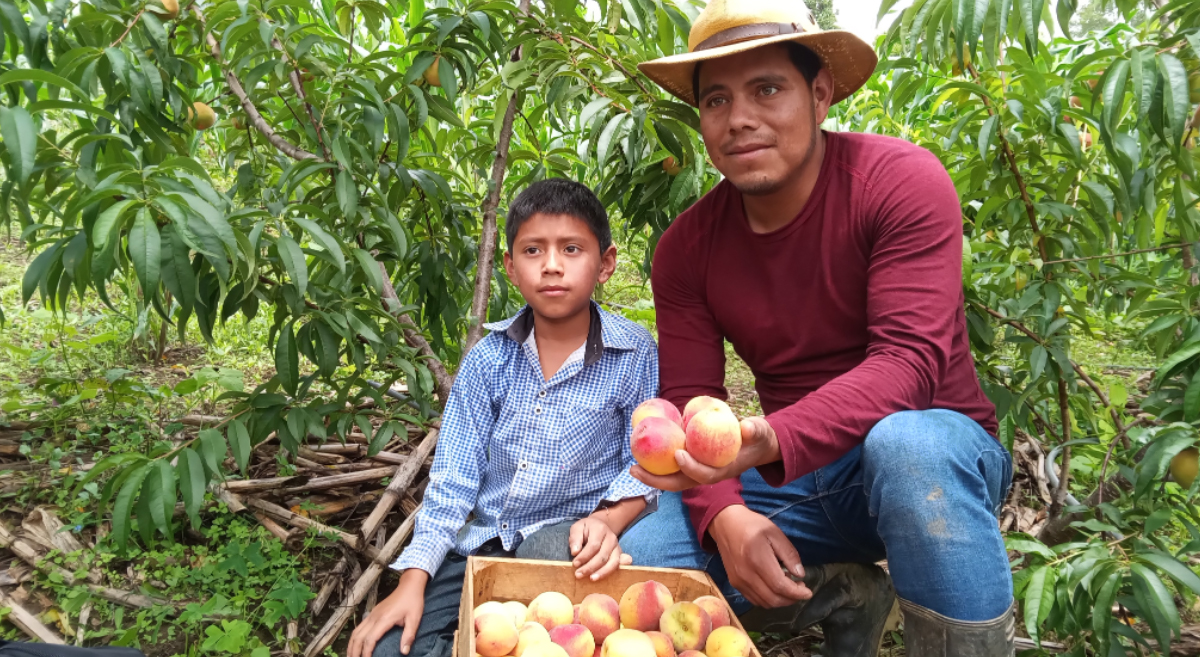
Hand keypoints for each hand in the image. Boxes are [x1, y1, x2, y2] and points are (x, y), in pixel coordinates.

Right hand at [348, 569, 427, 656]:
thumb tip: (404, 651)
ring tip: (351, 656)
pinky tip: (355, 644)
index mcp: (384, 619)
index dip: (366, 652)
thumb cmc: (413, 601)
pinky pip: (359, 627)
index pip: (370, 639)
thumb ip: (409, 636)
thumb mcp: (415, 619)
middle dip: (354, 651)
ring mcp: (372, 614)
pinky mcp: (372, 613)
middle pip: (358, 637)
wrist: (409, 586)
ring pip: (356, 632)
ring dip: (352, 645)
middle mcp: (374, 617)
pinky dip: (354, 638)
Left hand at [570, 516, 632, 580]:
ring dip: (602, 572)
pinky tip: (609, 578)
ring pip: (613, 562)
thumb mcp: (577, 528)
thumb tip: (575, 552)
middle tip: (579, 574)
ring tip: (592, 579)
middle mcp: (611, 538)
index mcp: (600, 529)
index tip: (575, 564)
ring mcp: (617, 547)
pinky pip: (618, 565)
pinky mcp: (619, 554)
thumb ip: (575, 538)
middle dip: (590, 567)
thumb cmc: (586, 529)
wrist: (600, 525)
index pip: (593, 545)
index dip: (584, 556)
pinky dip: (615, 572)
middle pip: (603, 555)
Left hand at [631, 417, 780, 491]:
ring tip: (633, 468)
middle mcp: (707, 475)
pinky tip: (643, 455)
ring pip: (673, 479)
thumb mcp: (760, 432)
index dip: (691, 467)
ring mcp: (698, 471)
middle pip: (681, 483)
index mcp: (723, 471)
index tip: (678, 454)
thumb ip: (755, 430)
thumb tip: (746, 426)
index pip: (705, 474)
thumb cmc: (758, 438)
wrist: (757, 445)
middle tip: (635, 469)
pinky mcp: (693, 464)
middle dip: (658, 480)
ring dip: (653, 476)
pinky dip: (658, 465)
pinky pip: (673, 468)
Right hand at [710, 505, 811, 607]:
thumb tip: (800, 574)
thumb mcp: (774, 533)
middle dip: (791, 599)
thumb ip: (789, 554)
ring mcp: (738, 581)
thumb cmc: (752, 525)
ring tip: (788, 587)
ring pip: (764, 603)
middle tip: (800, 588)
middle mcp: (746, 575)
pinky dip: (768, 599)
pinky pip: (754, 600)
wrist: (725, 524)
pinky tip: (774, 588)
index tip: (808, 592)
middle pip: (773, 599)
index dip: (797, 593)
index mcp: (758, 560)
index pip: (780, 586)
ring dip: (780, 601)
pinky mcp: (734, 583)